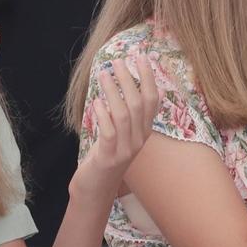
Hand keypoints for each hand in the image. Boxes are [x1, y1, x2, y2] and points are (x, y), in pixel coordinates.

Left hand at [73, 53, 153, 201]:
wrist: (95, 188)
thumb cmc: (105, 155)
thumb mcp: (121, 133)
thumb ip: (128, 113)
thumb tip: (139, 86)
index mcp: (144, 131)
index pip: (152, 101)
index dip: (148, 78)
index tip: (141, 58)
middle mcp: (138, 140)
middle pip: (138, 104)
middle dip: (129, 80)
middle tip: (118, 62)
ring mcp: (124, 150)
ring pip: (123, 116)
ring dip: (113, 92)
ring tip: (104, 74)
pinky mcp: (108, 158)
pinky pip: (108, 133)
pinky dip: (102, 115)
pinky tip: (96, 102)